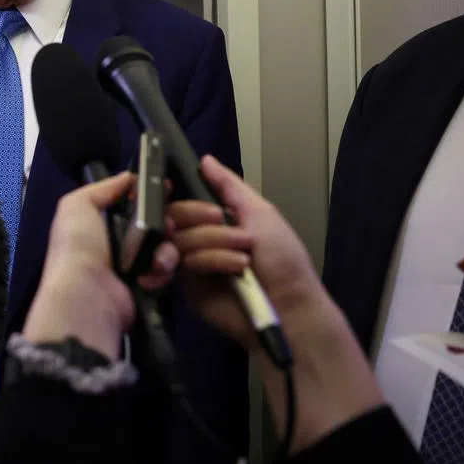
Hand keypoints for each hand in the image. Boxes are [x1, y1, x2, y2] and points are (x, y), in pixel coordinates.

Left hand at [24, 173, 175, 358]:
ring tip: (159, 257)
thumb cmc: (79, 245)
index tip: (167, 189)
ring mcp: (132, 266)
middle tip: (169, 224)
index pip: (132, 205)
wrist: (86, 295)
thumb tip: (128, 177)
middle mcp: (116, 244)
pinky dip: (161, 271)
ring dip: (165, 250)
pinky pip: (165, 271)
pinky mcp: (146, 287)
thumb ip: (102, 188)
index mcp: (99, 223)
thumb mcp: (78, 205)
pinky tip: (150, 275)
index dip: (150, 197)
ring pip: (164, 247)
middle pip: (153, 224)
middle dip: (165, 222)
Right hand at [163, 156, 383, 451]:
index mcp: (216, 220)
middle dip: (205, 221)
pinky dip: (210, 261)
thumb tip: (204, 158)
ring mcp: (191, 263)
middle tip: (230, 227)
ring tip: (243, 259)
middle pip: (175, 217)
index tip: (181, 193)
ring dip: (215, 244)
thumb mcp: (261, 213)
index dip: (182, 196)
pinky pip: (184, 264)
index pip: (183, 200)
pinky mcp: (186, 287)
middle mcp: (199, 238)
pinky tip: (233, 270)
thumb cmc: (282, 258)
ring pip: (179, 239)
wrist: (288, 305)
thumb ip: (230, 185)